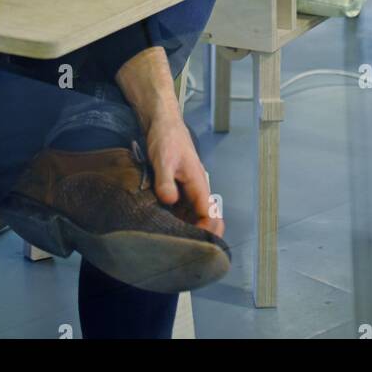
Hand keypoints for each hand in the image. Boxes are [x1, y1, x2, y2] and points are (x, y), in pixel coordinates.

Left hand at [145, 113, 224, 237]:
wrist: (163, 123)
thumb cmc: (166, 138)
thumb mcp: (163, 159)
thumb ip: (165, 181)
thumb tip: (169, 201)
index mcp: (199, 184)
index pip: (210, 216)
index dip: (205, 232)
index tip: (190, 244)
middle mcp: (197, 190)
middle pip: (205, 220)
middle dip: (197, 236)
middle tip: (177, 249)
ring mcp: (188, 191)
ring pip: (193, 217)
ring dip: (184, 229)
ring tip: (167, 242)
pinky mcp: (179, 190)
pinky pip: (182, 211)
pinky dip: (175, 220)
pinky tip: (161, 225)